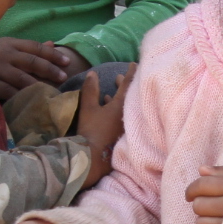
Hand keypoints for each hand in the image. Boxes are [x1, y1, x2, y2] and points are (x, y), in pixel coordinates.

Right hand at [0, 37, 73, 97]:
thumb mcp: (7, 52)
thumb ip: (28, 50)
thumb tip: (51, 43)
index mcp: (9, 43)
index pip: (35, 47)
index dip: (53, 54)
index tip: (67, 62)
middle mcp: (2, 53)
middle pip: (32, 61)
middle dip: (50, 70)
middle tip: (63, 78)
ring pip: (23, 78)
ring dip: (40, 86)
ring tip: (52, 92)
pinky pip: (11, 93)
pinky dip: (24, 98)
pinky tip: (34, 102)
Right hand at [74, 67, 129, 186]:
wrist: (93, 159)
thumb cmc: (91, 131)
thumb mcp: (88, 108)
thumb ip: (91, 90)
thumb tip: (92, 74)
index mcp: (121, 107)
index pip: (129, 85)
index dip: (131, 73)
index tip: (134, 64)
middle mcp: (128, 116)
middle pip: (129, 96)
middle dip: (124, 85)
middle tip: (119, 76)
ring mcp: (126, 126)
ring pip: (125, 107)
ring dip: (120, 97)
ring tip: (113, 89)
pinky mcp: (122, 135)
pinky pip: (122, 116)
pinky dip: (117, 109)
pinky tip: (108, 106)